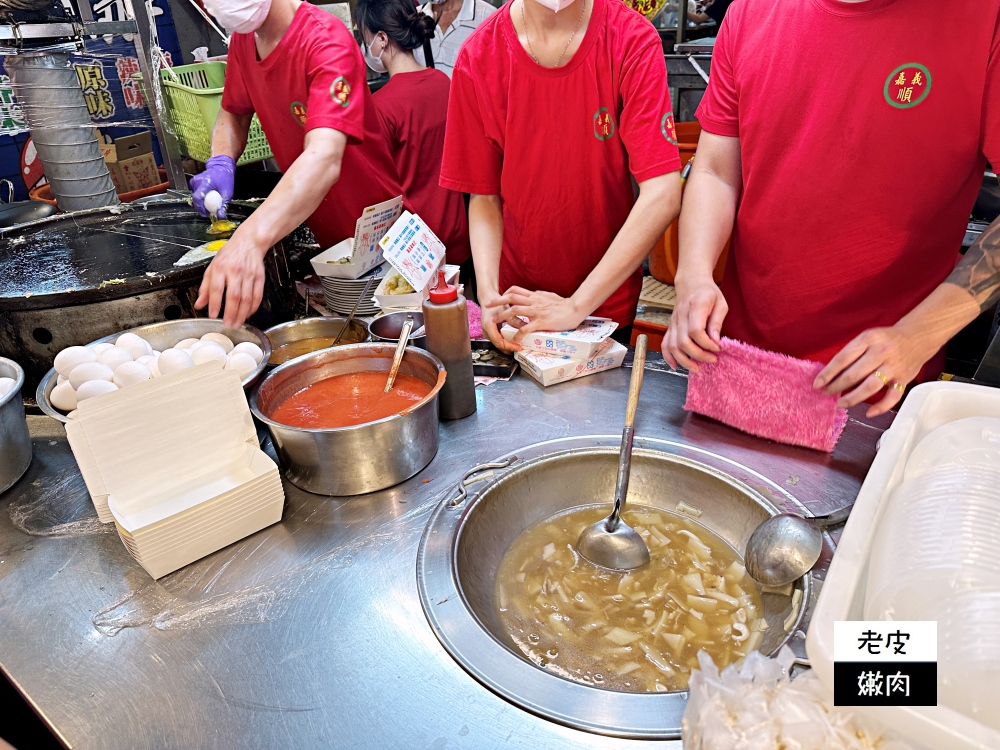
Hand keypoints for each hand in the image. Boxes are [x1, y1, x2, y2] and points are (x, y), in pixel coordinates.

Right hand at [190, 155, 235, 218]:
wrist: (221, 166)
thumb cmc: (225, 178)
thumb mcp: (228, 193)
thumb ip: (223, 204)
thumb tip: (221, 216)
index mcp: (205, 183)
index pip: (198, 198)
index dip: (201, 208)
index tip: (206, 214)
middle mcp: (197, 181)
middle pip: (195, 199)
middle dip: (201, 208)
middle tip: (209, 212)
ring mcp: (194, 181)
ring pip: (195, 196)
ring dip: (201, 203)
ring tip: (209, 205)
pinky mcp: (193, 182)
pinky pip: (196, 193)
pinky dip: (201, 198)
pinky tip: (207, 198)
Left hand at [195, 227, 265, 327]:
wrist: (249, 242)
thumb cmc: (229, 254)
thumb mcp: (212, 267)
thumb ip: (205, 287)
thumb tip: (199, 304)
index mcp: (221, 268)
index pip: (217, 288)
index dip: (215, 303)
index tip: (213, 315)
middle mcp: (235, 271)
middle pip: (234, 296)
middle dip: (231, 313)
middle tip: (228, 324)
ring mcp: (249, 275)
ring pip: (247, 298)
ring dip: (242, 313)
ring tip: (237, 323)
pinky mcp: (259, 277)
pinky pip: (258, 296)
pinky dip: (253, 307)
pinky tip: (248, 314)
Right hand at [478, 289, 521, 353]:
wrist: (488, 298)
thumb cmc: (496, 302)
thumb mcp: (508, 311)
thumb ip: (515, 320)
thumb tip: (526, 328)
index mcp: (489, 326)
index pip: (499, 342)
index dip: (509, 346)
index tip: (518, 347)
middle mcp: (485, 330)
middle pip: (498, 344)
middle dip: (509, 347)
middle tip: (519, 348)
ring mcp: (486, 332)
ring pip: (497, 343)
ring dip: (507, 345)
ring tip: (517, 346)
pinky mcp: (488, 332)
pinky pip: (497, 339)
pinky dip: (504, 341)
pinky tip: (511, 341)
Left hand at [491, 287, 587, 344]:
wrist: (575, 308)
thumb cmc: (565, 304)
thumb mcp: (550, 296)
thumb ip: (540, 295)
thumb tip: (535, 294)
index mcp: (535, 296)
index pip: (516, 291)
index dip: (505, 294)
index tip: (499, 298)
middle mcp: (533, 302)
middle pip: (511, 298)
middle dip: (497, 301)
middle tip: (488, 306)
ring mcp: (536, 312)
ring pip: (515, 311)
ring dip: (503, 316)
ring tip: (495, 322)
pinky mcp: (541, 322)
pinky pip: (526, 328)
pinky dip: (518, 334)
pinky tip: (514, 339)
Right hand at [662, 274, 726, 371]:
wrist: (691, 283)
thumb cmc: (708, 293)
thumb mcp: (720, 303)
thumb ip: (717, 322)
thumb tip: (715, 341)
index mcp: (695, 306)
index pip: (695, 330)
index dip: (706, 343)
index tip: (717, 348)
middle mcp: (680, 315)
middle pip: (683, 341)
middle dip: (698, 355)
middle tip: (712, 360)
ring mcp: (673, 322)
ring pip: (672, 345)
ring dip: (684, 360)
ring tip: (697, 368)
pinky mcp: (670, 327)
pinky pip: (665, 344)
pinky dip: (668, 357)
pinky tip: (676, 366)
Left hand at [814, 325, 929, 416]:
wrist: (917, 337)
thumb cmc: (886, 339)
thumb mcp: (867, 337)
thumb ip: (851, 353)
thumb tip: (831, 374)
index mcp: (868, 340)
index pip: (843, 359)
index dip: (828, 373)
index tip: (817, 383)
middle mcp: (881, 353)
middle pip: (854, 374)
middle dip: (836, 386)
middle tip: (826, 393)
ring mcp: (893, 367)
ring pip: (870, 387)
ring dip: (853, 398)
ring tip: (840, 403)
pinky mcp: (904, 379)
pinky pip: (893, 397)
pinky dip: (881, 407)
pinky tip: (868, 412)